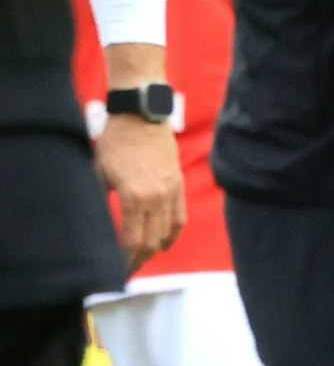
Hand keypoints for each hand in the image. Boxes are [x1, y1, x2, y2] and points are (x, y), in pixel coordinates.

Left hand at [95, 115, 184, 270]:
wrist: (142, 117)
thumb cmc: (115, 144)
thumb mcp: (99, 175)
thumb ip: (101, 203)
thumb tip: (97, 230)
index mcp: (135, 197)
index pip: (132, 241)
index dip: (124, 261)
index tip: (114, 272)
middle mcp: (157, 198)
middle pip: (151, 241)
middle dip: (138, 260)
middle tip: (125, 271)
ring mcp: (171, 191)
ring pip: (166, 232)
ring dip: (154, 249)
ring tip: (140, 258)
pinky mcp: (179, 184)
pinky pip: (180, 216)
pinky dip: (173, 234)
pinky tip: (164, 244)